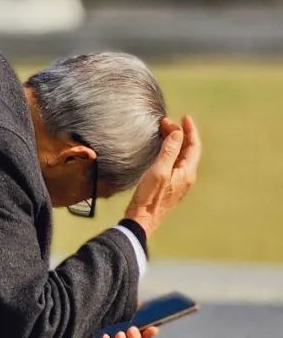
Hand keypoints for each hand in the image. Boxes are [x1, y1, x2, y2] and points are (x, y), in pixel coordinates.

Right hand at [125, 114, 200, 238]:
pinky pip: (174, 163)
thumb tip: (178, 132)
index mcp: (187, 172)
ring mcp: (178, 182)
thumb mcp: (159, 170)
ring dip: (175, 142)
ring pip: (181, 156)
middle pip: (188, 150)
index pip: (194, 146)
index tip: (184, 117)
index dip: (190, 130)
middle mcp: (186, 177)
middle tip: (167, 123)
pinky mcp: (170, 186)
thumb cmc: (150, 197)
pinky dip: (170, 151)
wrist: (143, 220)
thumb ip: (170, 150)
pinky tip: (162, 150)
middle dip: (180, 134)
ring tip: (165, 132)